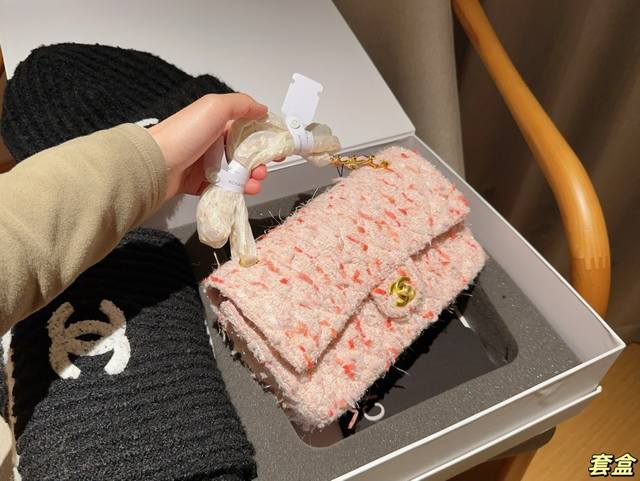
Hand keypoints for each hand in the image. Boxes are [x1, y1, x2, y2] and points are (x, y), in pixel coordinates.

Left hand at [148, 93, 269, 199]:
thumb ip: (241, 104)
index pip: (247, 129)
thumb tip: (262, 108)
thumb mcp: (214, 107)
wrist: (155, 165)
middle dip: (260, 162)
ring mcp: (206, 164)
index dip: (264, 137)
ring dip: (251, 177)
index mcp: (215, 122)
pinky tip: (244, 191)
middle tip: (265, 168)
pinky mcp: (200, 183)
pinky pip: (225, 188)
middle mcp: (211, 142)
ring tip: (255, 182)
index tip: (277, 147)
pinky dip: (237, 190)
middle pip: (245, 153)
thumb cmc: (183, 134)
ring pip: (237, 172)